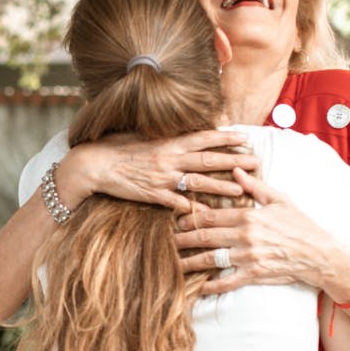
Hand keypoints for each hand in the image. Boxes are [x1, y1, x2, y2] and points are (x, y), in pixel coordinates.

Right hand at [61, 130, 259, 213]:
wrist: (94, 164)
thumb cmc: (118, 148)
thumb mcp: (145, 137)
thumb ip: (168, 139)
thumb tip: (187, 135)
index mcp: (168, 142)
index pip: (203, 137)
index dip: (225, 137)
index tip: (245, 136)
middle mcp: (169, 158)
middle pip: (207, 159)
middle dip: (233, 161)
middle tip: (256, 163)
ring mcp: (162, 178)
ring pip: (197, 182)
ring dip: (220, 186)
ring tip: (240, 189)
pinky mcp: (152, 195)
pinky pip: (175, 203)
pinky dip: (190, 208)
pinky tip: (206, 215)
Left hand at [174, 167, 333, 293]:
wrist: (319, 253)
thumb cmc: (300, 224)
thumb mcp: (280, 199)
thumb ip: (255, 186)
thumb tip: (235, 170)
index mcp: (249, 216)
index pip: (211, 215)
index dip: (190, 217)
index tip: (175, 219)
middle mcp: (245, 236)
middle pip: (205, 237)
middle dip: (182, 238)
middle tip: (166, 240)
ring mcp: (248, 257)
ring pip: (210, 260)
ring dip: (189, 262)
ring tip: (173, 263)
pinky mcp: (254, 275)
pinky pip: (226, 282)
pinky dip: (210, 286)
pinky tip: (197, 288)